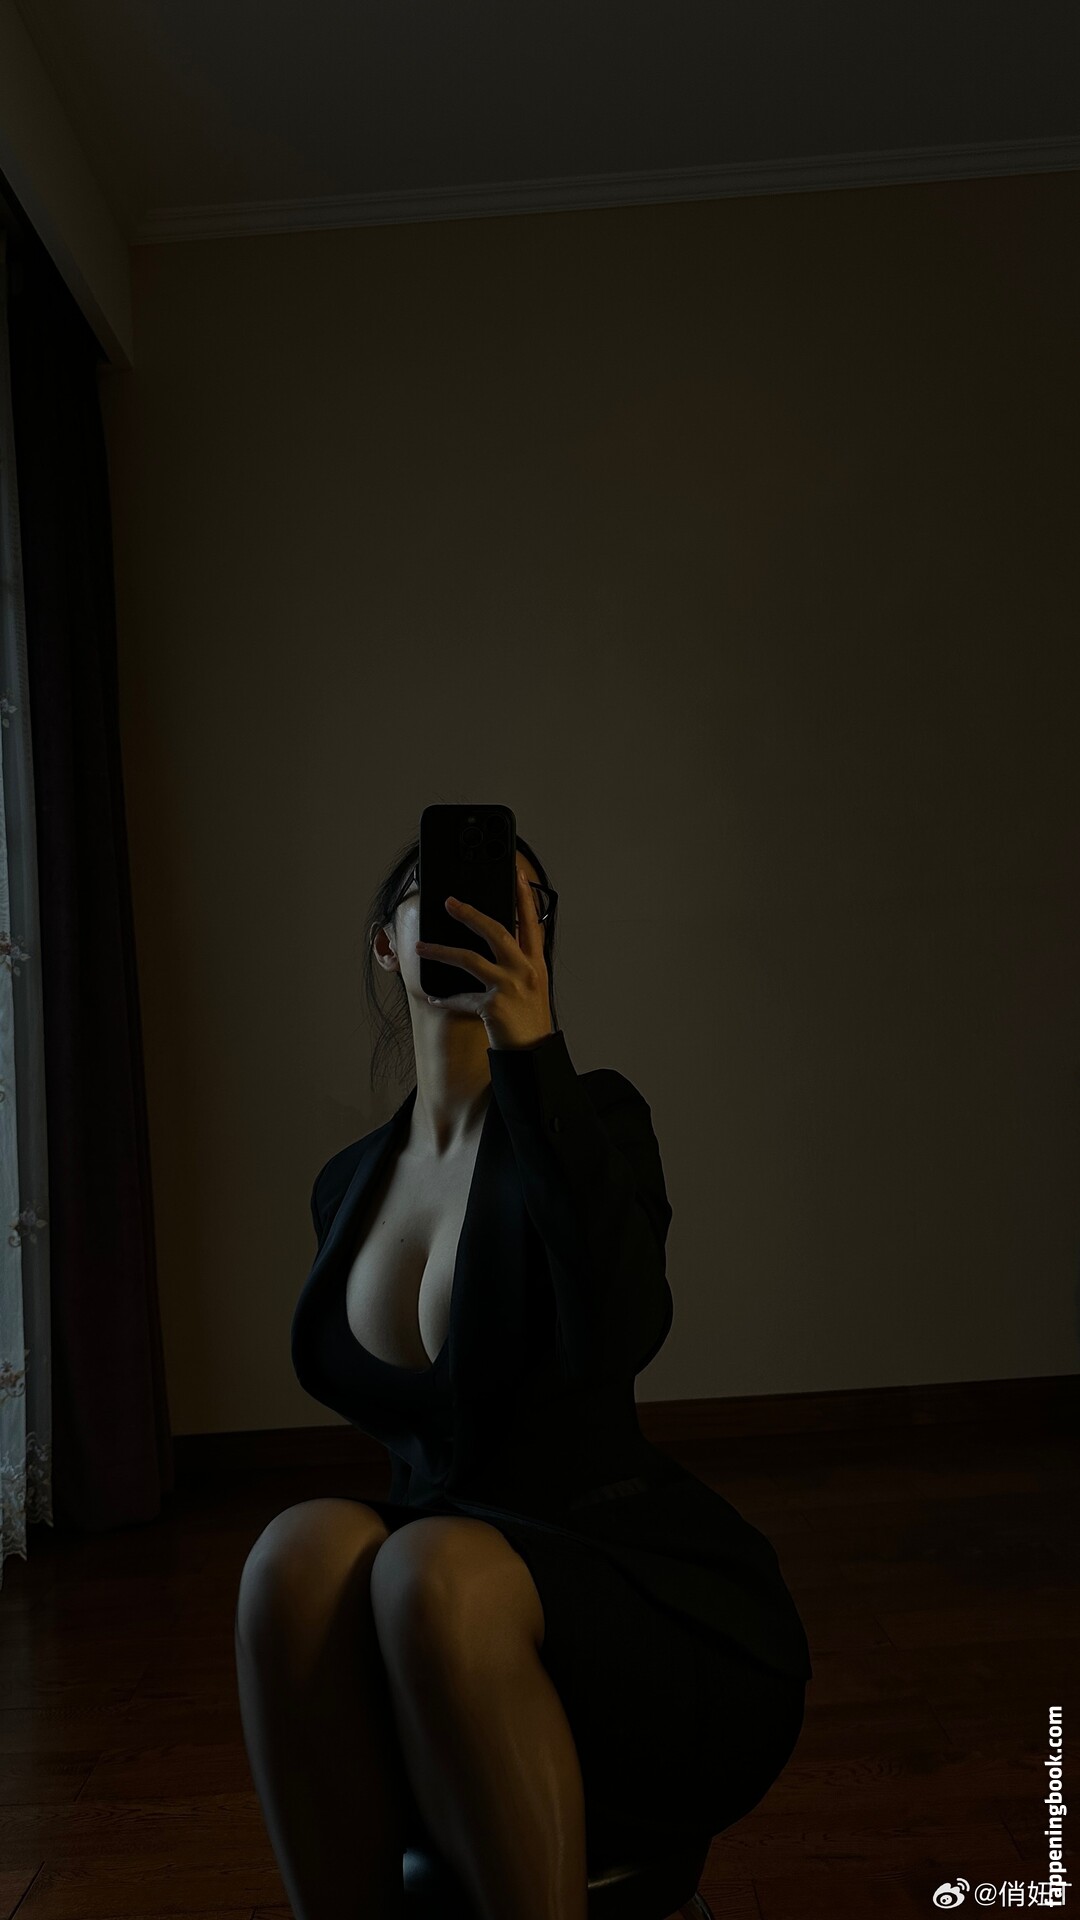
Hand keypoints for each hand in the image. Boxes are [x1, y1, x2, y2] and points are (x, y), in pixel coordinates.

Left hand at [414, 859, 553, 1049]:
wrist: (533, 1054)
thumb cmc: (530, 1020)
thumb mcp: (534, 986)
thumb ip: (521, 962)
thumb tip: (502, 940)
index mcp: (536, 963)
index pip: (531, 923)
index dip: (524, 898)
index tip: (516, 875)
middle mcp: (525, 970)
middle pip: (496, 932)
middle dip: (470, 914)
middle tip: (449, 902)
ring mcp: (510, 987)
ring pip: (469, 959)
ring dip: (441, 951)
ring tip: (422, 947)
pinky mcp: (493, 1006)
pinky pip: (462, 997)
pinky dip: (447, 998)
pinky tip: (435, 998)